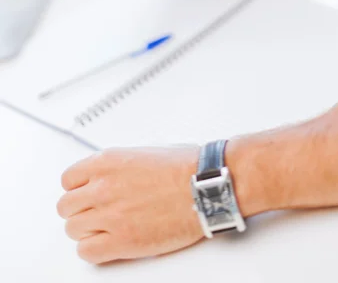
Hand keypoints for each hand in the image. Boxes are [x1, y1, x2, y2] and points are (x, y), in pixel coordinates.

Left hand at [57, 147, 203, 264]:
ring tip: (104, 228)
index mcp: (107, 162)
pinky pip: (86, 251)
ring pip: (73, 229)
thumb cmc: (185, 168)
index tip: (84, 193)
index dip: (77, 188)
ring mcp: (110, 215)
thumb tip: (108, 176)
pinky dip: (93, 249)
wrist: (204, 187)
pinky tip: (107, 243)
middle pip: (66, 206)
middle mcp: (103, 187)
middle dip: (79, 209)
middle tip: (94, 212)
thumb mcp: (143, 152)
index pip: (68, 179)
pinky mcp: (122, 241)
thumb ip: (118, 166)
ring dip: (86, 229)